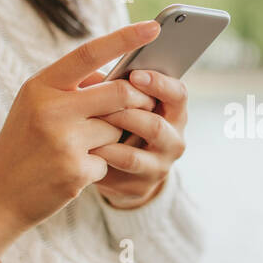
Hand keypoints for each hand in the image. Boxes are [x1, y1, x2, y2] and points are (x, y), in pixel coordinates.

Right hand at [0, 21, 163, 262]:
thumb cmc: (23, 145)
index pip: (89, 53)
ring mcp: (64, 141)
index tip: (154, 27)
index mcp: (40, 86)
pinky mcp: (76, 171)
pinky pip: (110, 160)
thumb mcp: (35, 106)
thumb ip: (72, 87)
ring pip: (118, 128)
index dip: (124, 38)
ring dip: (114, 138)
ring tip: (83, 147)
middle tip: (143, 105)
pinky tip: (73, 172)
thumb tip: (121, 75)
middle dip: (137, 100)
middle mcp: (51, 109)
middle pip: (120, 93)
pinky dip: (100, 165)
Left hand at [91, 68, 187, 208]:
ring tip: (88, 128)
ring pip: (134, 157)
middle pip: (156, 127)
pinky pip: (115, 175)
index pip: (178, 95)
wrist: (121, 168)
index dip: (159, 84)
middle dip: (126, 115)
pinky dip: (99, 161)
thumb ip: (121, 88)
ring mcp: (159, 168)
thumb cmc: (122, 122)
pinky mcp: (139, 188)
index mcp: (175, 114)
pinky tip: (84, 150)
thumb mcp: (128, 103)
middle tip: (101, 104)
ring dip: (109, 142)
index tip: (134, 75)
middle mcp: (174, 142)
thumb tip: (100, 74)